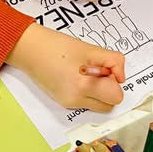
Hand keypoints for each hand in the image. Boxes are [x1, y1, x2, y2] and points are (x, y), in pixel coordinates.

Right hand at [7, 24, 124, 110]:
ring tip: (84, 74)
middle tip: (97, 73)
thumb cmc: (58, 46)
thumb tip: (120, 78)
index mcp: (85, 85)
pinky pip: (86, 102)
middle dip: (108, 89)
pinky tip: (75, 78)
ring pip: (99, 105)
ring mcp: (69, 103)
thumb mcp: (92, 49)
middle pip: (110, 104)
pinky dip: (87, 93)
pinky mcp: (64, 103)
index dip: (114, 81)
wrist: (31, 51)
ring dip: (98, 92)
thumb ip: (114, 62)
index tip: (105, 70)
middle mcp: (77, 99)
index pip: (116, 96)